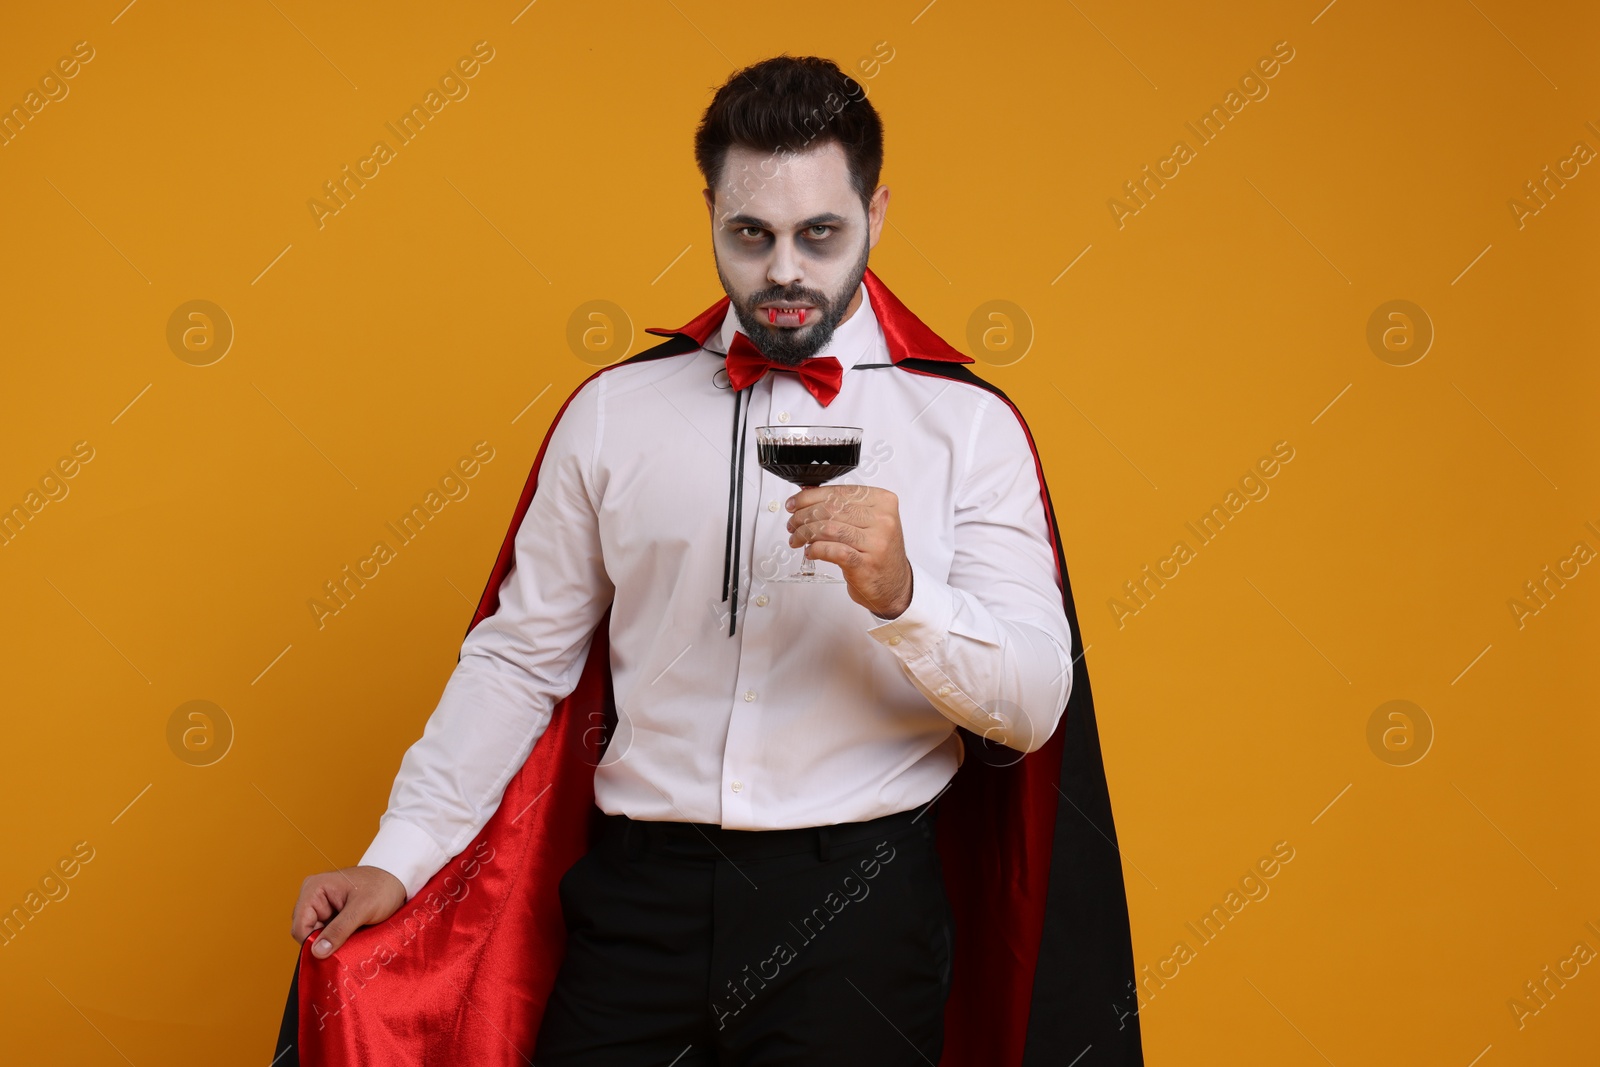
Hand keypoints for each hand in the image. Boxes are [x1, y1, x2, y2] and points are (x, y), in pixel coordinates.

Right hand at [290, 865, 406, 958]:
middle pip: (306, 932)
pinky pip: (327, 933)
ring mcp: (321, 905)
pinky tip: (351, 937)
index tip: (331, 953)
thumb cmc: (382, 888)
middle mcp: (312, 896)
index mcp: (314, 888)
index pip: (300, 927)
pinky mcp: (331, 913)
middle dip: (323, 943)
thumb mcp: (363, 909)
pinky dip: (337, 939)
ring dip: (332, 942)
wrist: (398, 880)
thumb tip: (317, 952)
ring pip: (317, 935)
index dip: (312, 944)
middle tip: (345, 946)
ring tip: (352, 939)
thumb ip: (339, 930)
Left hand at [786, 484, 912, 618]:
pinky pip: (832, 550)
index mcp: (883, 501)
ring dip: (805, 533)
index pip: (839, 492)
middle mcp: (883, 519)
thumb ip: (841, 505)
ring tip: (797, 538)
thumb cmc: (878, 552)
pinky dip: (815, 550)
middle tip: (792, 523)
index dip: (810, 497)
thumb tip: (807, 491)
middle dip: (803, 516)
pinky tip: (810, 552)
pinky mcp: (866, 564)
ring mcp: (876, 542)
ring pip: (828, 528)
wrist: (895, 584)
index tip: (794, 504)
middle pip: (831, 509)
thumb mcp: (866, 521)